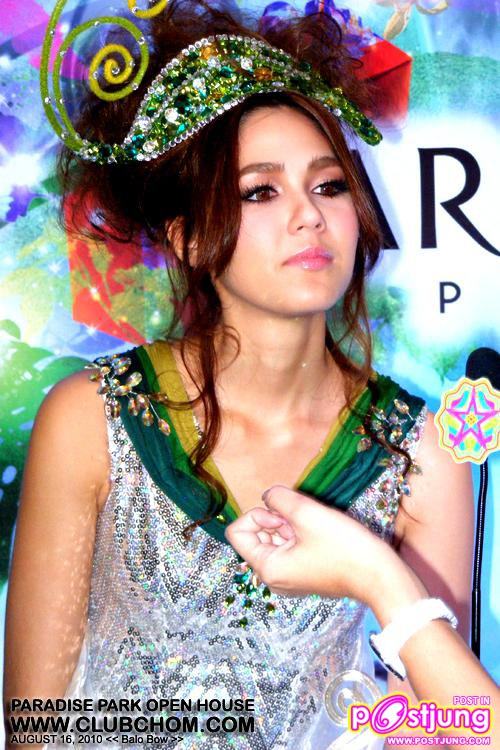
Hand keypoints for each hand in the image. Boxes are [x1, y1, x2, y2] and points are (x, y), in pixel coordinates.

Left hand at [225, 484, 394, 603]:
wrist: (380, 576)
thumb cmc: (344, 547)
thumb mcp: (306, 513)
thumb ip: (278, 498)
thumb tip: (268, 497)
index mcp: (267, 568)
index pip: (237, 532)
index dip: (257, 515)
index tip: (283, 516)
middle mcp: (273, 578)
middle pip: (255, 536)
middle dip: (274, 519)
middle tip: (302, 519)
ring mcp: (289, 578)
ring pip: (274, 540)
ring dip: (289, 525)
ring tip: (314, 526)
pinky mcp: (304, 574)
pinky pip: (290, 548)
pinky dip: (299, 535)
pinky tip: (320, 535)